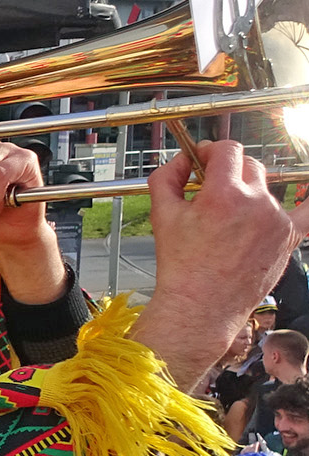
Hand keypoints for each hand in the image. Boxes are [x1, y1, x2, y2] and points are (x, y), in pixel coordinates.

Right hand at [134, 141, 308, 384]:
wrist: (202, 305)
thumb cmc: (182, 266)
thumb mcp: (161, 215)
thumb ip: (166, 177)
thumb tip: (180, 161)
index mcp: (224, 194)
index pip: (227, 150)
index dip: (210, 150)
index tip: (201, 160)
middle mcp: (257, 203)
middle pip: (249, 166)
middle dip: (228, 171)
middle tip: (210, 189)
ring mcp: (277, 220)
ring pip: (264, 190)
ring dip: (247, 194)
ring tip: (227, 220)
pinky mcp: (290, 237)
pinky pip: (304, 213)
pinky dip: (300, 205)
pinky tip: (306, 195)